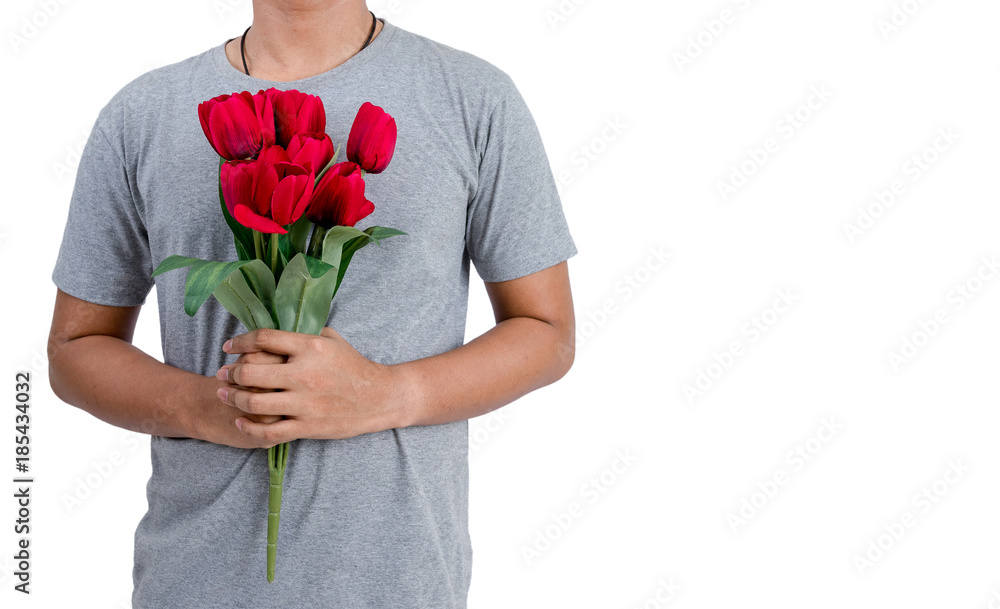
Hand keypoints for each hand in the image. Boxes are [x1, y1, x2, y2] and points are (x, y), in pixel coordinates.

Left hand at [215, 327, 408, 447]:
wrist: (379, 397)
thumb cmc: (353, 365)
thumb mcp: (331, 339)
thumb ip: (302, 333)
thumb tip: (273, 329)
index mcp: (310, 347)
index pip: (263, 339)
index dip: (239, 341)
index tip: (228, 346)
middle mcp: (305, 374)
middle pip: (251, 372)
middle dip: (229, 373)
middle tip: (222, 373)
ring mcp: (305, 403)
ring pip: (254, 402)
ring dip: (233, 398)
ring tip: (224, 394)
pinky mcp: (308, 426)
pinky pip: (268, 431)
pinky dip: (249, 427)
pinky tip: (241, 422)